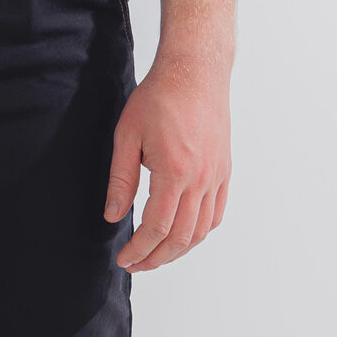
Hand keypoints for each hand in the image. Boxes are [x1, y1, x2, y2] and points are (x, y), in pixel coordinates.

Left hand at [103, 53, 231, 272]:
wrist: (195, 72)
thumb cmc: (158, 98)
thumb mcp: (127, 136)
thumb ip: (121, 180)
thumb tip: (113, 216)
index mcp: (174, 172)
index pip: (156, 228)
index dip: (138, 250)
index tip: (123, 259)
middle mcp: (201, 179)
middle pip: (181, 237)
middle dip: (156, 258)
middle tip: (135, 265)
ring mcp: (216, 176)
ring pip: (201, 230)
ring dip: (178, 250)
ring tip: (156, 255)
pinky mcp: (224, 170)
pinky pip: (217, 213)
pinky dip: (200, 232)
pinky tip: (183, 235)